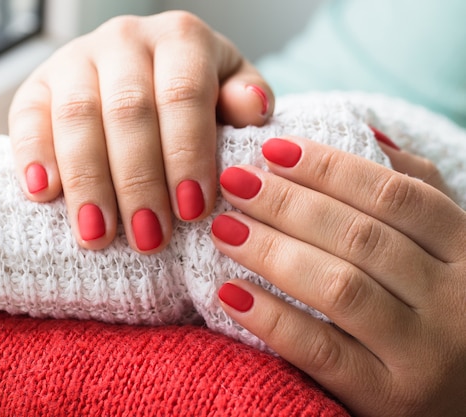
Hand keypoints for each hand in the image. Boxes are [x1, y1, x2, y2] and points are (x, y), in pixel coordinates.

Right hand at [8, 11, 273, 252]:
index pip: (184, 94)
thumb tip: (253, 109)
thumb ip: (244, 98)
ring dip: (88, 182)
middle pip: (129, 111)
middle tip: (149, 239)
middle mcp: (125, 39)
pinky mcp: (36, 84)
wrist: (137, 73)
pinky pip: (27, 117)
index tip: (193, 211)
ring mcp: (75, 59)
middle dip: (139, 181)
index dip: (187, 154)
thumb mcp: (228, 88)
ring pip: (78, 117)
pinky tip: (42, 194)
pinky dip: (33, 155)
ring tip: (97, 237)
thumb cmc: (191, 93)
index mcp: (180, 38)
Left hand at [212, 137, 465, 415]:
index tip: (272, 150)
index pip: (396, 196)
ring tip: (224, 229)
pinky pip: (321, 351)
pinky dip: (272, 318)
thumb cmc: (439, 309)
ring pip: (339, 287)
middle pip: (360, 237)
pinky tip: (230, 293)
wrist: (462, 396)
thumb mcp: (445, 251)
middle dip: (287, 203)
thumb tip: (367, 135)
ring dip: (272, 251)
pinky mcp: (389, 399)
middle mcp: (456, 301)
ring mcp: (425, 355)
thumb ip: (415, 195)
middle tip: (234, 183)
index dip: (331, 168)